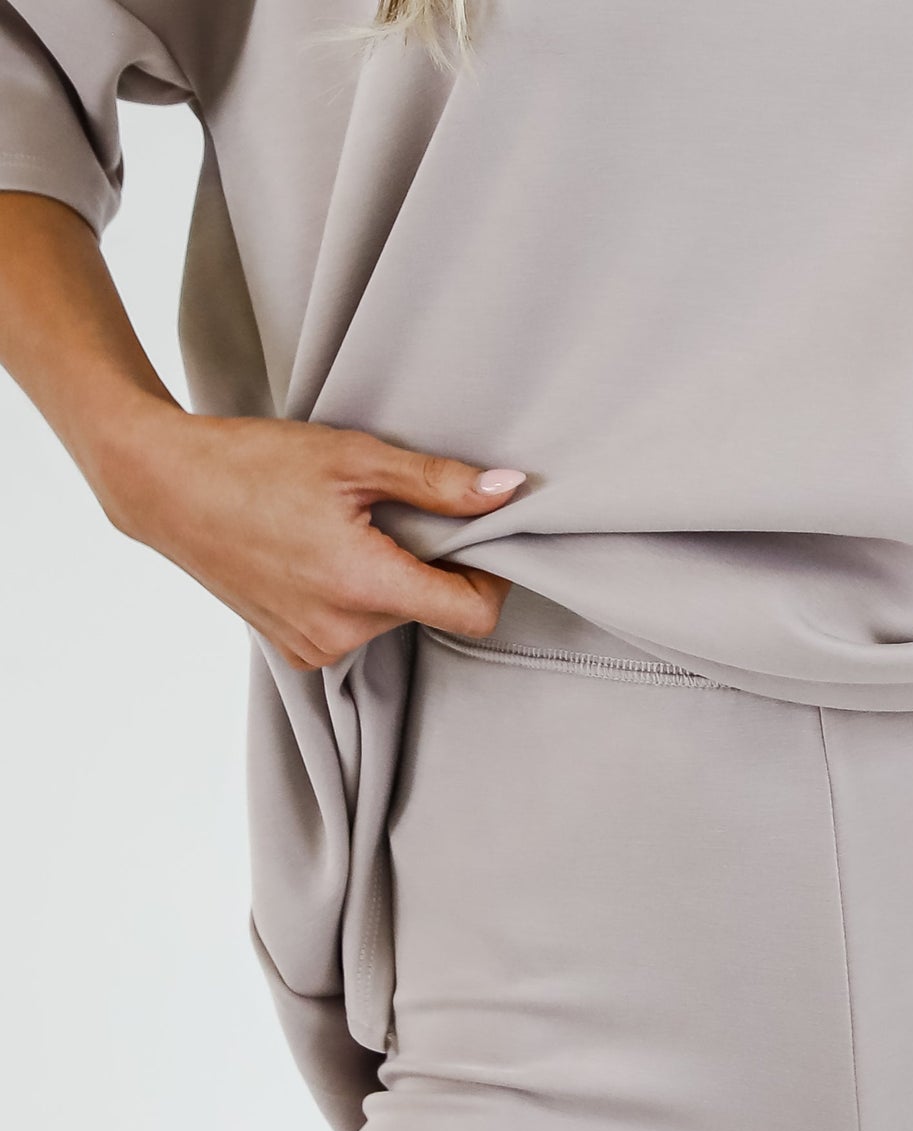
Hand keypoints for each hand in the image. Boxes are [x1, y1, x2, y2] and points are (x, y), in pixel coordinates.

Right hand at [96, 398, 525, 669]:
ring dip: (388, 579)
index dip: (491, 580)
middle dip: (428, 566)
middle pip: (428, 609)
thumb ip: (437, 483)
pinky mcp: (296, 653)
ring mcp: (316, 649)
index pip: (470, 615)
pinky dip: (353, 596)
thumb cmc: (253, 464)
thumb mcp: (353, 458)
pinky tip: (317, 555)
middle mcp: (343, 631)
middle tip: (390, 515)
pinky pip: (354, 631)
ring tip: (344, 530)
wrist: (167, 489)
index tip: (482, 546)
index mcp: (363, 583)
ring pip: (391, 619)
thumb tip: (507, 490)